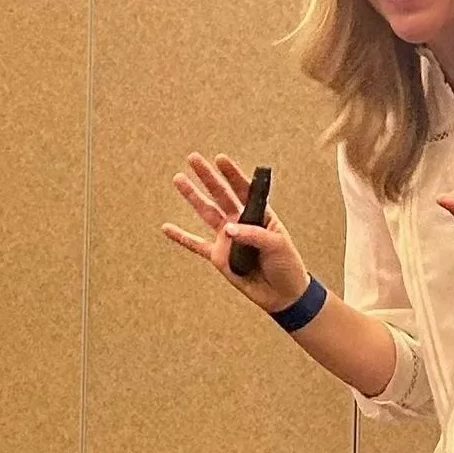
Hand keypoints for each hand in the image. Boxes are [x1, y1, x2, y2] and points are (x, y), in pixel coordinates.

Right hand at [164, 152, 310, 312]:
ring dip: (192, 197)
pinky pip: (196, 245)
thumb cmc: (286, 265)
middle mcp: (241, 221)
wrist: (282, 294)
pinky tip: (167, 228)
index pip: (244, 189)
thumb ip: (253, 235)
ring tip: (179, 179)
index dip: (232, 174)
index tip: (220, 159)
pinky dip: (181, 237)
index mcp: (260, 214)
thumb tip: (227, 229)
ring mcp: (228, 238)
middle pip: (221, 195)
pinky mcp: (219, 257)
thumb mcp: (277, 245)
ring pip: (206, 213)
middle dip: (207, 177)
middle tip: (193, 158)